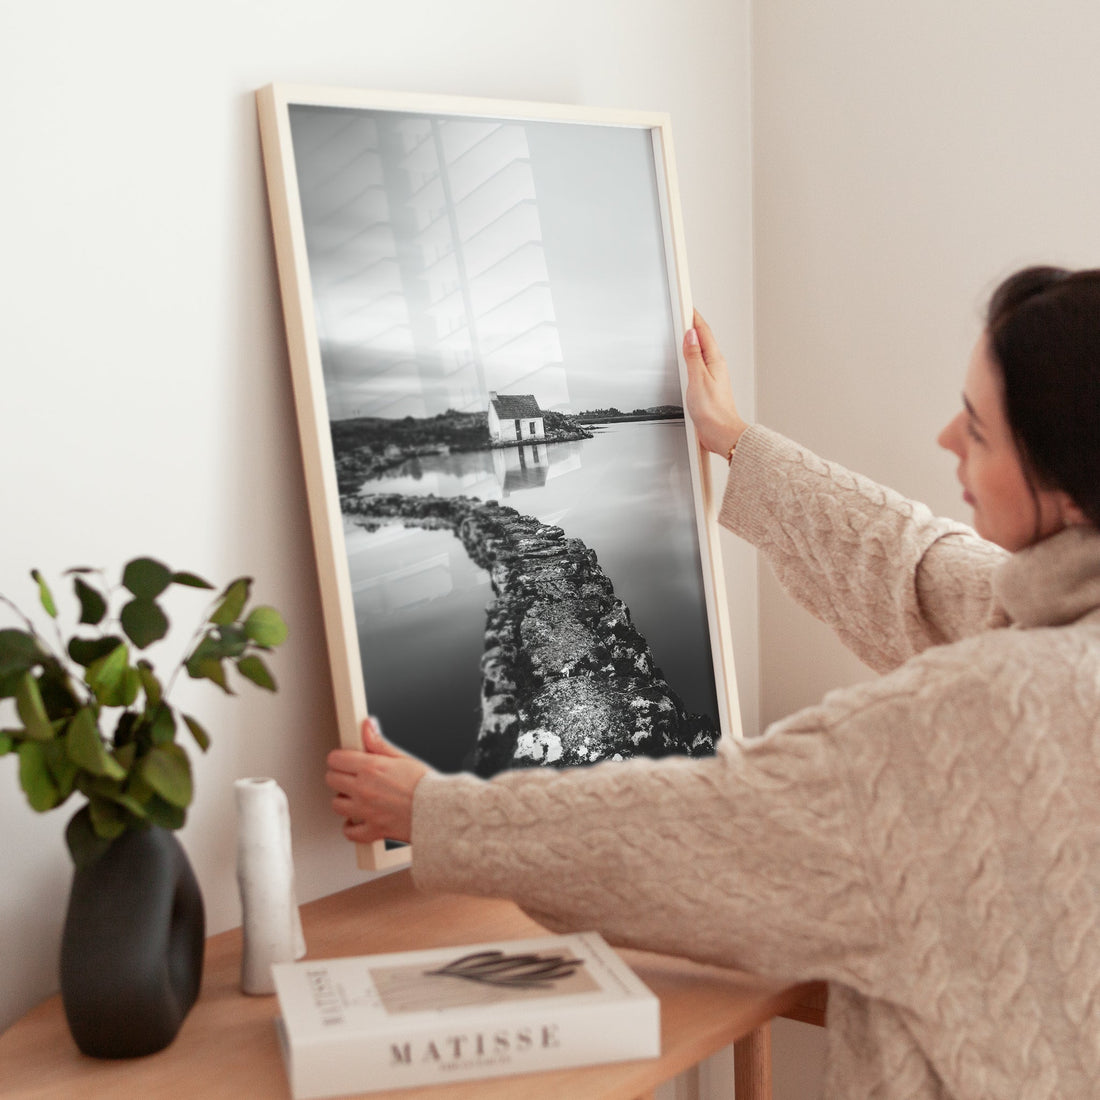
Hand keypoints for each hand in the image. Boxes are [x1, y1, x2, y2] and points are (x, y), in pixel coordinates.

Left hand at [325, 717, 429, 844]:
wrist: (440, 811)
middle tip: (351, 777)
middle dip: (339, 776)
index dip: (340, 758)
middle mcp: (364, 789)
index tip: (345, 760)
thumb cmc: (426, 785)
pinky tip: (357, 820)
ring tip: (356, 797)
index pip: (336, 759)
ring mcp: (366, 811)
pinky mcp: (372, 829)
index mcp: (371, 768)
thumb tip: (367, 726)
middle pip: (331, 780)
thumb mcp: (402, 758)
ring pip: (336, 805)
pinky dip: (351, 827)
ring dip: (344, 800)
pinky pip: (350, 832)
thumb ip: (379, 743)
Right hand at [683, 310, 748, 457]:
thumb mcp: (698, 379)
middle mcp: (716, 366)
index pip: (703, 332)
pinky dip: (692, 357)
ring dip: (693, 341)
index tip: (687, 305)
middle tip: (684, 312)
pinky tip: (688, 359)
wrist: (721, 433)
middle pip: (703, 340)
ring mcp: (713, 376)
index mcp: (714, 361)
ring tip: (685, 330)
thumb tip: (690, 336)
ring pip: (701, 352)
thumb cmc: (713, 411)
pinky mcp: (708, 387)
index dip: (694, 318)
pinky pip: (699, 365)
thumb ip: (693, 356)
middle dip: (693, 325)